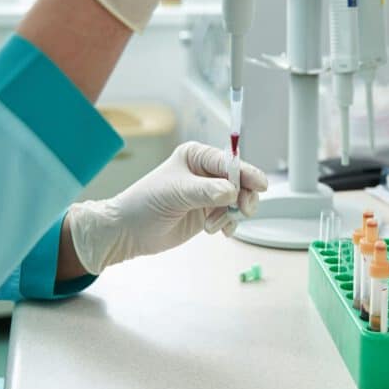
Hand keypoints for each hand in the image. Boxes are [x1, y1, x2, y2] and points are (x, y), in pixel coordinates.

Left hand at [66, 142, 266, 273]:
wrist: (128, 232)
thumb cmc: (144, 203)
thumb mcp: (176, 193)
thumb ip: (206, 191)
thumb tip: (232, 191)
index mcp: (197, 156)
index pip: (230, 162)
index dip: (247, 172)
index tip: (260, 185)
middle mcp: (206, 173)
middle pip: (241, 181)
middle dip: (244, 196)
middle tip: (241, 210)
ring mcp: (209, 194)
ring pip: (239, 200)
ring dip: (231, 214)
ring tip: (213, 224)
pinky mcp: (209, 213)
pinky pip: (232, 217)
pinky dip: (229, 224)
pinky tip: (216, 231)